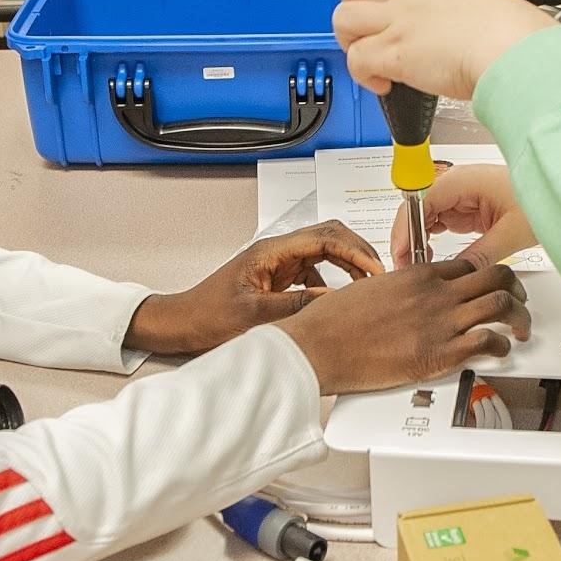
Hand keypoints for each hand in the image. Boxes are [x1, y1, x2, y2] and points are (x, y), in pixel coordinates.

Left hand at [127, 221, 383, 355]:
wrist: (182, 323)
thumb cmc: (206, 315)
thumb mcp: (255, 315)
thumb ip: (297, 305)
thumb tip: (335, 300)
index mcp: (270, 251)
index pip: (324, 237)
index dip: (355, 251)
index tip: (374, 269)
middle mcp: (276, 252)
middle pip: (329, 237)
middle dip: (358, 252)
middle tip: (379, 274)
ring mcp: (278, 264)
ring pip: (324, 254)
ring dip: (348, 266)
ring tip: (366, 286)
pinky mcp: (278, 279)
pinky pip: (314, 272)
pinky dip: (333, 282)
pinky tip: (339, 300)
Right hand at [276, 259, 529, 395]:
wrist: (319, 346)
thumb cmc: (334, 322)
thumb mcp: (369, 289)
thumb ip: (396, 289)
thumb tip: (403, 295)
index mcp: (417, 274)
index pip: (467, 264)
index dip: (484, 273)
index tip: (489, 283)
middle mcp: (435, 293)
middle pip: (494, 276)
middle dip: (514, 287)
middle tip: (518, 299)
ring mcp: (440, 321)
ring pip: (501, 304)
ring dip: (518, 316)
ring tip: (519, 327)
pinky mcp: (440, 353)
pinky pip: (488, 342)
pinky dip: (502, 347)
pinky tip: (500, 351)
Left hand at [333, 0, 554, 101]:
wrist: (517, 52)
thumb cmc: (518, 40)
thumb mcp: (493, 16)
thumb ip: (471, 24)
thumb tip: (471, 41)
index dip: (389, 13)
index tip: (401, 34)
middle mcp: (414, 0)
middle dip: (354, 20)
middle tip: (371, 44)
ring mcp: (401, 23)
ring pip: (343, 18)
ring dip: (350, 44)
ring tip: (371, 66)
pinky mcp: (395, 52)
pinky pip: (356, 60)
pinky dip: (363, 77)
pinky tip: (384, 86)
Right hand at [395, 164, 534, 268]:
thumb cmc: (542, 197)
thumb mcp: (512, 233)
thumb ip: (481, 256)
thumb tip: (456, 276)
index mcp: (464, 180)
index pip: (420, 202)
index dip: (405, 229)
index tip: (400, 253)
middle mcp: (457, 184)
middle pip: (417, 210)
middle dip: (408, 237)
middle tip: (405, 267)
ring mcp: (460, 195)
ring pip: (425, 217)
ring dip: (417, 239)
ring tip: (415, 266)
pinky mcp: (466, 207)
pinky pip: (439, 222)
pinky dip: (430, 239)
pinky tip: (429, 256)